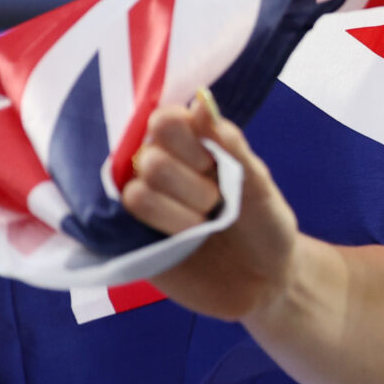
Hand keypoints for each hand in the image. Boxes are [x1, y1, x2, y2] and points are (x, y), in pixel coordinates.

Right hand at [124, 90, 303, 321]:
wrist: (265, 282)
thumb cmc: (265, 225)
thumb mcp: (259, 185)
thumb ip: (229, 146)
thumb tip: (201, 101)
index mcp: (190, 145)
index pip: (163, 120)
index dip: (187, 144)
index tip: (213, 165)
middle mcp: (159, 168)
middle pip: (149, 159)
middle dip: (192, 187)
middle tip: (216, 204)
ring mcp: (141, 204)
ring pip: (135, 194)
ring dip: (179, 216)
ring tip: (202, 228)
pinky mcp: (129, 242)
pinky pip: (118, 228)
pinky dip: (153, 231)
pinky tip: (180, 240)